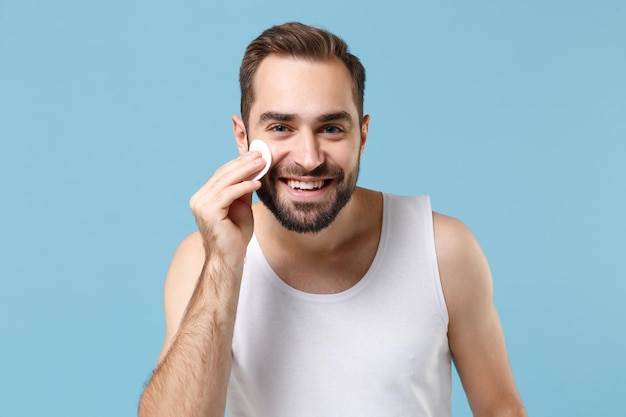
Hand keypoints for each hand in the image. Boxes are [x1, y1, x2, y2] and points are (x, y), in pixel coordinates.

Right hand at [189, 150, 264, 270]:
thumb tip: (253, 171)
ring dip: (246, 170)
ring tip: (262, 163)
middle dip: (243, 162)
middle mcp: (199, 198)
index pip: (222, 174)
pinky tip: (257, 183)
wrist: (229, 260)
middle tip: (261, 154)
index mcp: (204, 196)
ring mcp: (201, 204)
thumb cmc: (236, 236)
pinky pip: (228, 193)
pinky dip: (244, 186)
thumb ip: (243, 190)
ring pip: (225, 181)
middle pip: (223, 174)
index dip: (239, 163)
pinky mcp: (209, 211)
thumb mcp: (241, 207)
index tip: (256, 155)